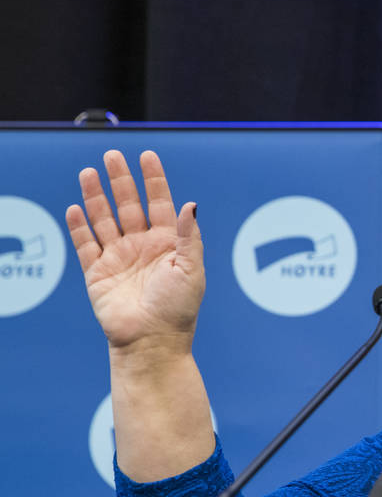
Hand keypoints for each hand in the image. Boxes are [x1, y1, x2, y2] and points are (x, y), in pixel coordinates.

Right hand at [65, 150, 202, 353]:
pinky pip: (86, 245)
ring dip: (95, 197)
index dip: (154, 180)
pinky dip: (79, 227)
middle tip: (111, 155)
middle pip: (128, 205)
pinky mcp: (97, 273)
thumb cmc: (178, 309)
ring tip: (88, 173)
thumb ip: (188, 236)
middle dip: (120, 180)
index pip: (160, 204)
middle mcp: (142, 247)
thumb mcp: (191, 269)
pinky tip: (74, 208)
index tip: (147, 155)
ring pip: (104, 220)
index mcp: (168, 244)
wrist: (152, 341)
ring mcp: (118, 258)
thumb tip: (191, 204)